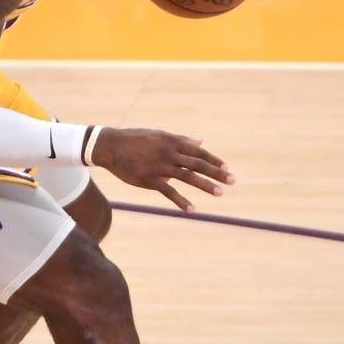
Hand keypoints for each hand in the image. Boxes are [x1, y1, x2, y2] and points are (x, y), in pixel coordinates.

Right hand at [92, 127, 233, 211]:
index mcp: (173, 142)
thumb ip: (181, 139)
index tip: (226, 168)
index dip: (214, 160)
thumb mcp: (159, 134)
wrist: (111, 146)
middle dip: (217, 172)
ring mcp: (160, 167)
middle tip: (232, 181)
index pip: (199, 152)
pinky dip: (181, 201)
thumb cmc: (135, 139)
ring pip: (188, 176)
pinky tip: (192, 209)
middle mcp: (170, 153)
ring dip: (205, 185)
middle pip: (198, 164)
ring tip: (219, 193)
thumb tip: (201, 141)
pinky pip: (169, 192)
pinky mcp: (150, 179)